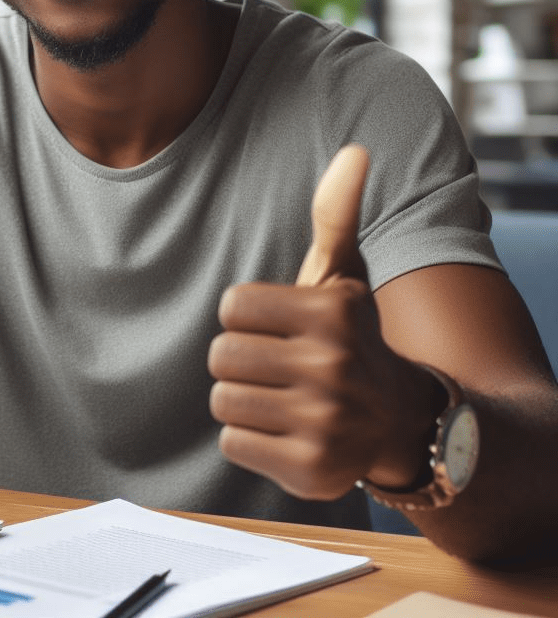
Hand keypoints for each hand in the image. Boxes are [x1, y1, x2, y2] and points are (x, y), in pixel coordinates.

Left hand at [207, 146, 432, 498]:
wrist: (398, 420)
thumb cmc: (351, 335)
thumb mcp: (345, 273)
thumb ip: (337, 211)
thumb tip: (355, 149)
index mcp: (333, 312)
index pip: (231, 306)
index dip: (247, 315)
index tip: (279, 325)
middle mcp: (334, 366)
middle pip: (221, 355)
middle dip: (242, 358)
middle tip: (280, 365)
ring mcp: (325, 423)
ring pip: (223, 399)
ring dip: (243, 397)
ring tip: (284, 396)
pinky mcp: (311, 470)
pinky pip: (233, 443)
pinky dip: (250, 438)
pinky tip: (287, 431)